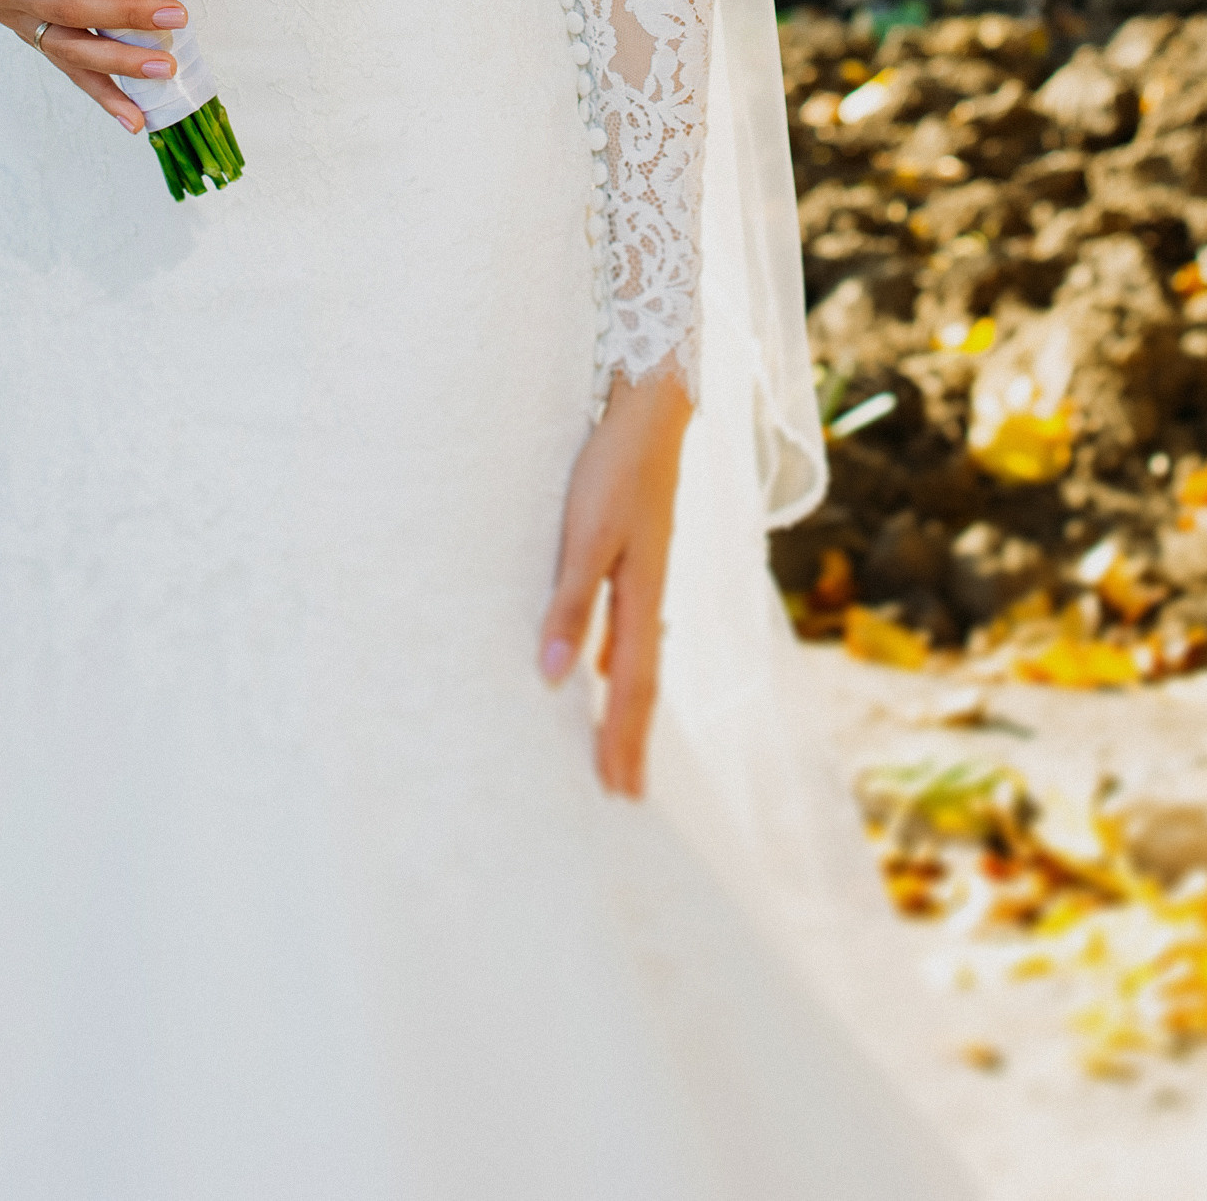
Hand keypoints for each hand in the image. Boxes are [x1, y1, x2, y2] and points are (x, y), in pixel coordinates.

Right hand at [0, 0, 201, 134]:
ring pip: (68, 48)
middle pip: (68, 8)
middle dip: (126, 14)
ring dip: (119, 62)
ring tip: (163, 69)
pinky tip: (133, 118)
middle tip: (175, 16)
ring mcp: (15, 19)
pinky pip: (67, 71)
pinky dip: (103, 95)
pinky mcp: (29, 40)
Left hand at [536, 367, 691, 798]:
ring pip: (636, 658)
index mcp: (642, 599)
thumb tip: (557, 677)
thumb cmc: (613, 469)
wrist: (649, 410)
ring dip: (626, 708)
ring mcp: (646, 575)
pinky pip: (627, 629)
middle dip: (630, 740)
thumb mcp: (585, 537)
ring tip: (616, 746)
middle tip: (626, 796)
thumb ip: (571, 604)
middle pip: (641, 683)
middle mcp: (649, 595)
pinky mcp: (635, 555)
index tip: (620, 795)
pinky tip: (598, 667)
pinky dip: (616, 663)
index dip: (623, 742)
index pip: (632, 689)